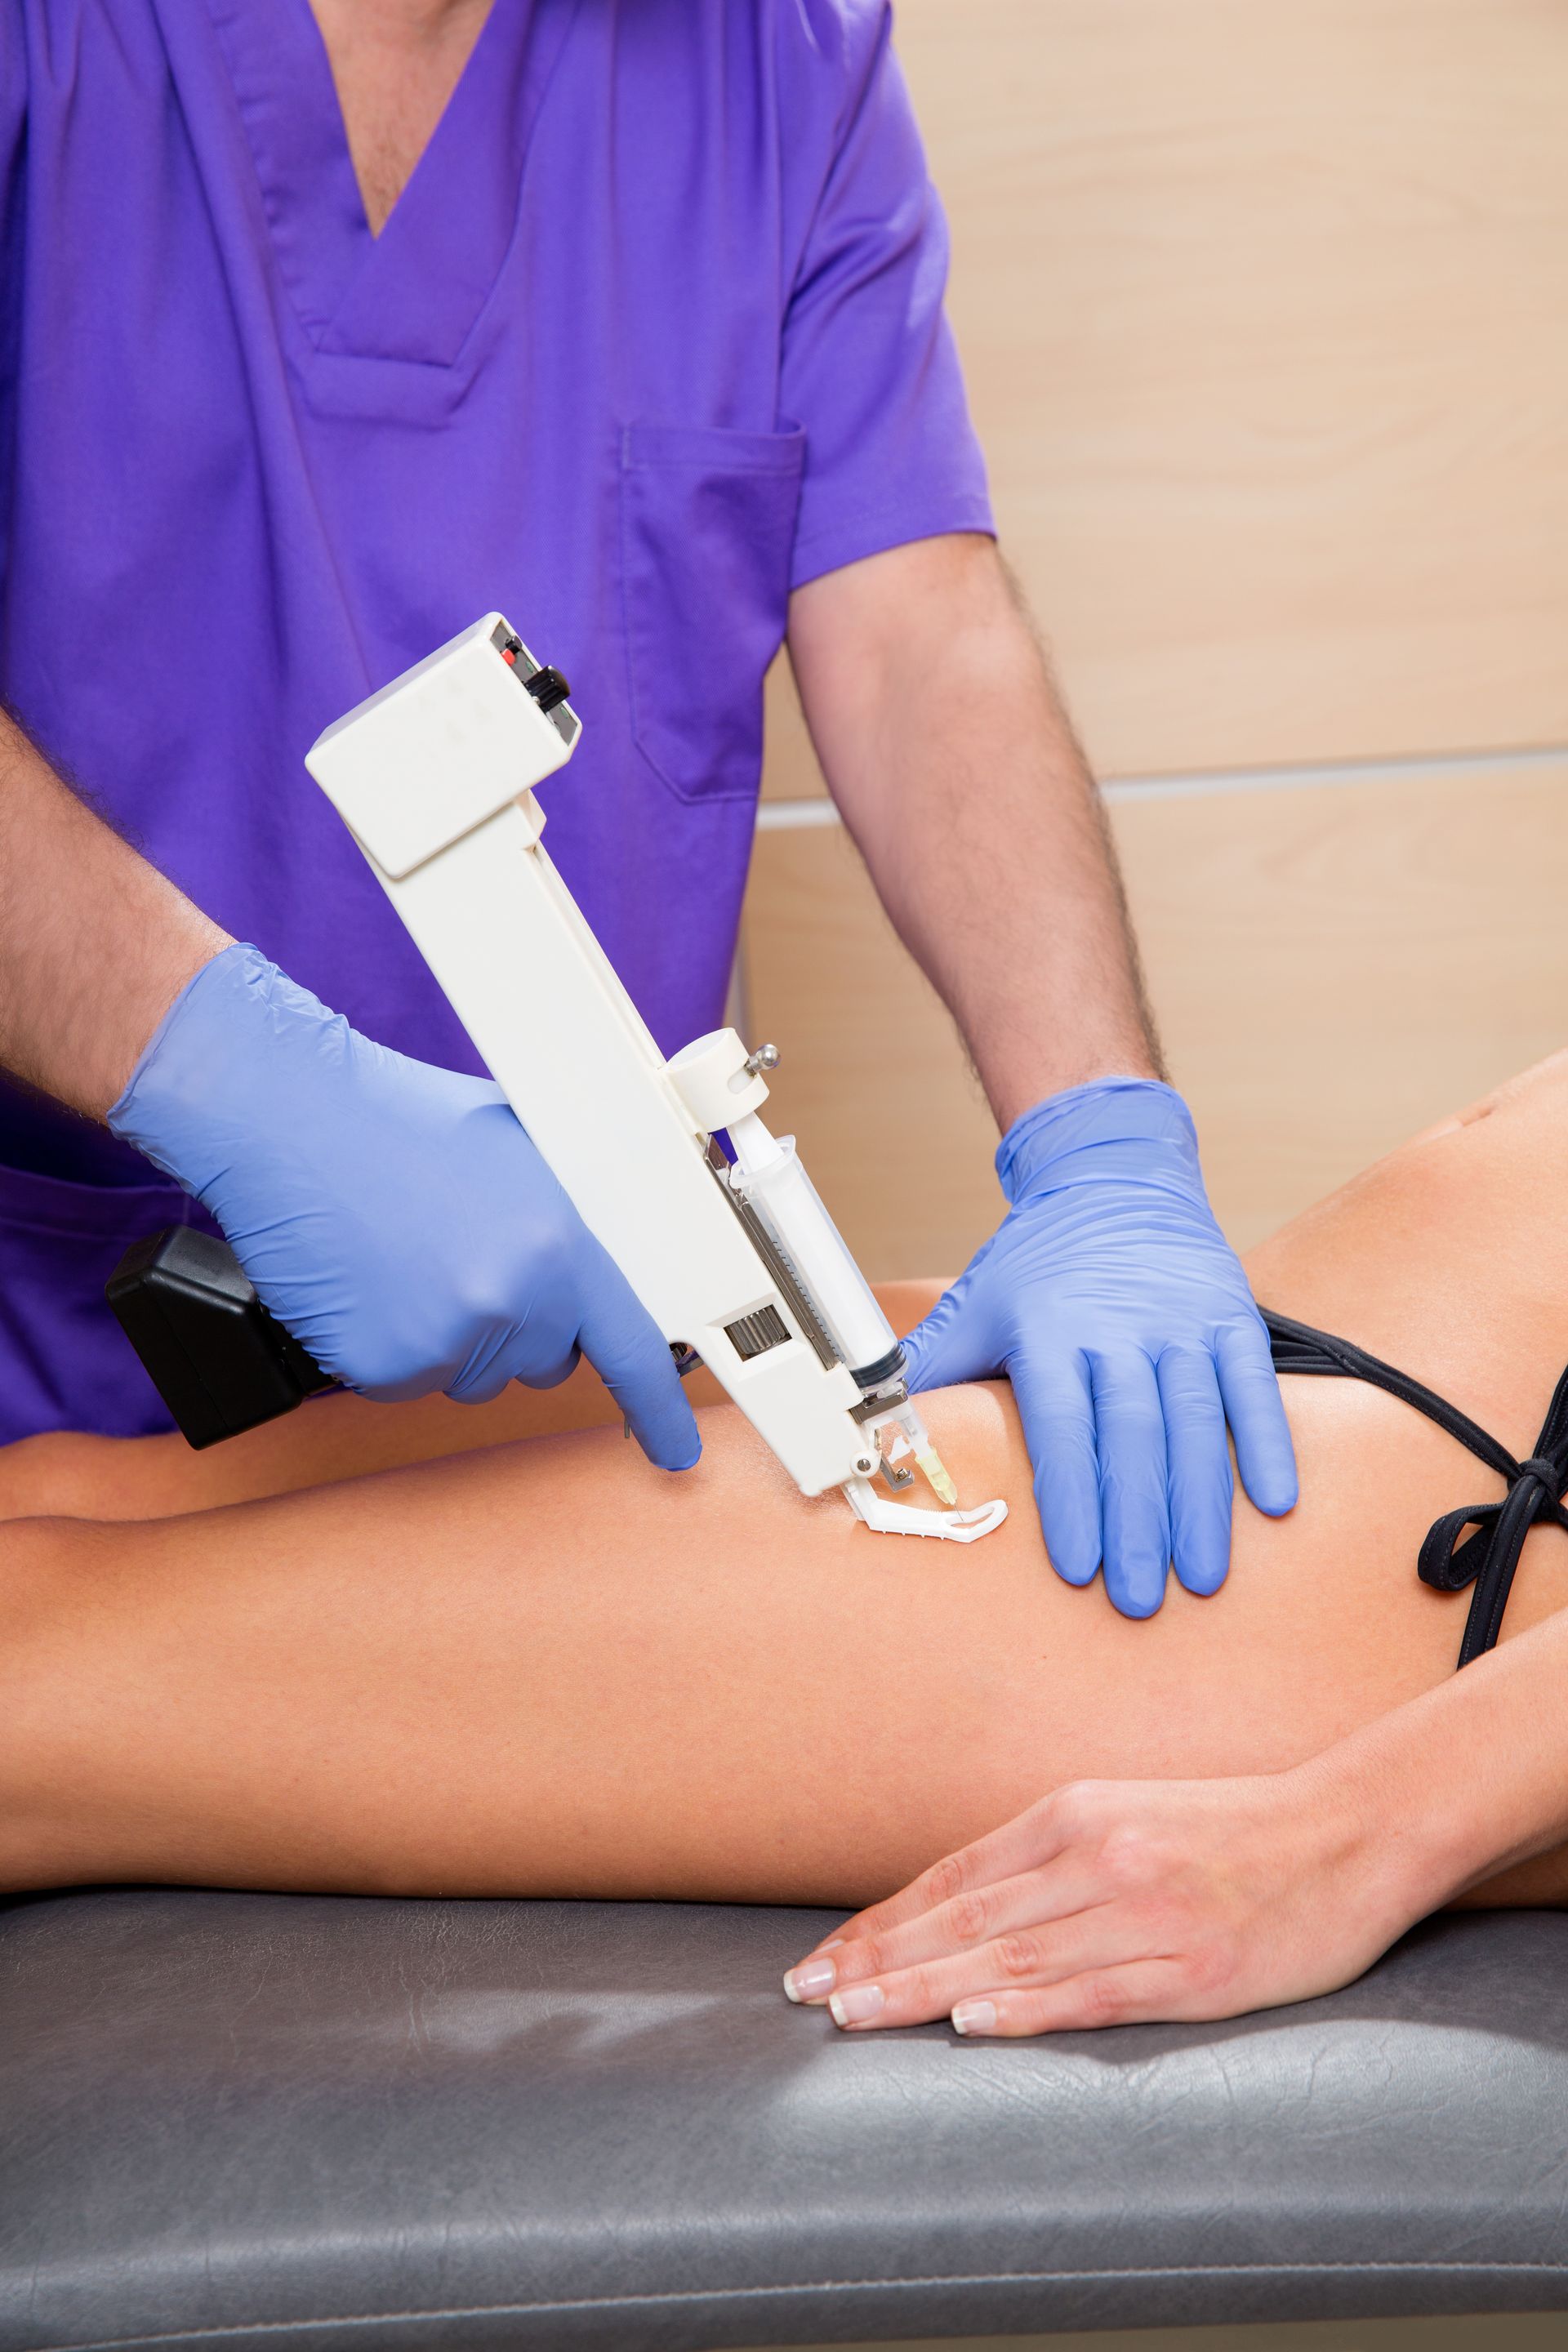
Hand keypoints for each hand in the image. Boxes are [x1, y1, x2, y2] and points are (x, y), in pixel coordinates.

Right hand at [109, 944, 700, 1466]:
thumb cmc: (398, 1118)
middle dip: (516, 1325)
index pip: (631, 1349)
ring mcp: (444, 1339)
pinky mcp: (381, 1366)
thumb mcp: (519, 1146)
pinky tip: (373, 1280)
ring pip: (470, 1374)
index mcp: (559, 1245)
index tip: (675, 1448)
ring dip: (450, 1334)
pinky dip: (390, 1345)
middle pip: (542, 1362)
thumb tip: (596, 1261)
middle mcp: (511, 1299)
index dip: (659, 1408)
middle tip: (464, 1256)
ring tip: (408, 1254)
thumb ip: (566, 1219)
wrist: (292, 1118)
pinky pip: (405, 1382)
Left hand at [783, 1764, 1424, 2037]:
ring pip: (1014, 1955)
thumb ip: (1051, 1859)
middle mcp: (1100, 1856)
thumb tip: (963, 1908)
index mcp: (1076, 1815)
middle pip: (967, 1916)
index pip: (954, 1876)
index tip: (823, 1959)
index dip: (882, 1922)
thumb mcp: (1129, 1816)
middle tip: (807, 1994)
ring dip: (925, 1987)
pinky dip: (1028, 2007)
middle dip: (878, 1959)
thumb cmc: (1233, 1831)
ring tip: (856, 2015)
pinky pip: (1096, 1991)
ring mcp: (1147, 1913)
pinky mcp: (1195, 1968)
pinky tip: (972, 2021)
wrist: (1349, 1829)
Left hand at [902, 1078, 1296, 1614]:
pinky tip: (1274, 1505)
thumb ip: (935, 1367)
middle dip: (1137, 1523)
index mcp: (1051, 1329)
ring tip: (1202, 1577)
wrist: (1115, 1177)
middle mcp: (1120, 1328)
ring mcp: (1182, 1322)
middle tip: (1139, 1600)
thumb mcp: (979, 1302)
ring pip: (1197, 1421)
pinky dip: (1268, 1444)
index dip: (1071, 1498)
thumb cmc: (1040, 1258)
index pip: (1061, 1425)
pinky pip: (1254, 1387)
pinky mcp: (1232, 1316)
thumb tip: (873, 1425)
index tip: (1077, 1568)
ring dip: (1203, 1504)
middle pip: (1132, 1434)